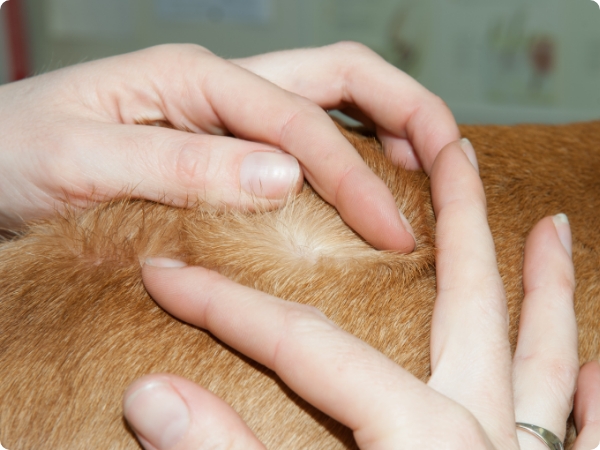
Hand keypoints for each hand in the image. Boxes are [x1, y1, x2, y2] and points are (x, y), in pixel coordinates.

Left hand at [0, 43, 459, 251]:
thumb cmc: (15, 156)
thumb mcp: (82, 160)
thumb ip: (182, 164)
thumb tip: (285, 174)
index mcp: (195, 80)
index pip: (300, 124)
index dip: (354, 179)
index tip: (393, 235)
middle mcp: (221, 85)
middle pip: (341, 76)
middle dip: (407, 112)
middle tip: (451, 164)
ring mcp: (225, 111)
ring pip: (331, 100)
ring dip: (387, 128)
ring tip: (427, 174)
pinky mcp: (221, 142)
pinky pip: (302, 135)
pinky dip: (347, 153)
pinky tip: (361, 188)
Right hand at [128, 140, 593, 448]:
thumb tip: (151, 395)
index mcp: (414, 445)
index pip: (305, 349)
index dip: (226, 309)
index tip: (169, 273)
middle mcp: (483, 440)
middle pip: (468, 300)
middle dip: (454, 220)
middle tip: (456, 153)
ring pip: (546, 356)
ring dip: (547, 287)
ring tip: (551, 226)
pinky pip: (586, 436)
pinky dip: (593, 396)